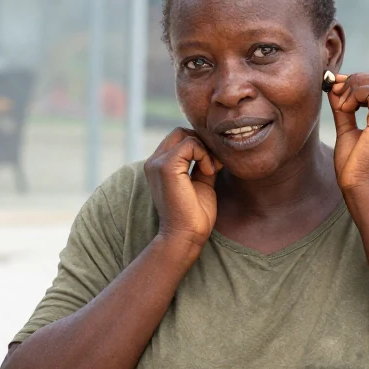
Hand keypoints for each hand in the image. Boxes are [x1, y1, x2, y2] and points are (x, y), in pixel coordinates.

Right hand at [144, 128, 222, 249]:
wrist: (186, 236)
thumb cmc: (194, 214)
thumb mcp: (200, 182)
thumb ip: (202, 163)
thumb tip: (214, 149)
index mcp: (159, 166)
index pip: (179, 139)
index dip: (199, 147)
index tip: (211, 167)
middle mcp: (154, 162)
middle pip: (180, 132)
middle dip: (201, 144)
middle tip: (212, 166)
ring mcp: (157, 163)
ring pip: (185, 135)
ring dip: (204, 150)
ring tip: (210, 171)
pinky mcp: (166, 166)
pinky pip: (190, 143)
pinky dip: (204, 155)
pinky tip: (208, 172)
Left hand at [328, 72, 368, 195]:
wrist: (361, 190)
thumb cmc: (354, 167)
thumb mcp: (347, 130)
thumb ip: (344, 109)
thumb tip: (334, 89)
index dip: (356, 81)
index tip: (336, 90)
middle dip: (354, 80)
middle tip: (337, 94)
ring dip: (353, 87)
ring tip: (341, 107)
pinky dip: (354, 95)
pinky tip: (345, 110)